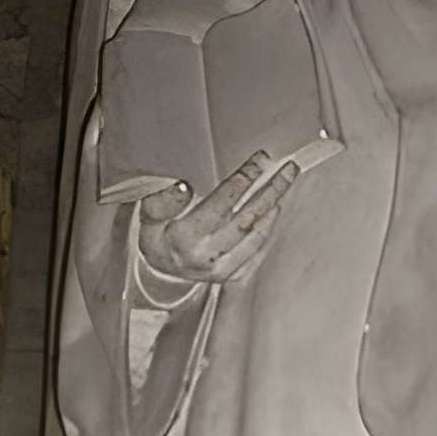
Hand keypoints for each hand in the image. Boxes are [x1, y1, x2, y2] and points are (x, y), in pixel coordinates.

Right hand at [138, 155, 298, 282]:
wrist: (161, 272)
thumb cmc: (157, 237)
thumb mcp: (149, 218)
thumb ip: (162, 202)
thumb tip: (182, 187)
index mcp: (184, 239)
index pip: (223, 201)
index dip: (245, 178)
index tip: (261, 159)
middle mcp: (206, 256)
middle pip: (247, 217)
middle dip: (271, 189)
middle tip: (287, 169)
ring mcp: (222, 269)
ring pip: (256, 234)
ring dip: (273, 207)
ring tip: (284, 184)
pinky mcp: (232, 276)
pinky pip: (258, 251)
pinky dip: (268, 228)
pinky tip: (273, 210)